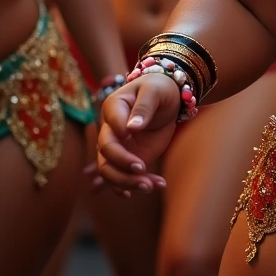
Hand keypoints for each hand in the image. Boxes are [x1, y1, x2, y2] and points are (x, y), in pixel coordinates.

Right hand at [95, 74, 179, 195]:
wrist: (169, 97)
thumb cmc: (159, 88)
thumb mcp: (155, 91)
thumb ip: (143, 107)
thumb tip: (131, 128)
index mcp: (112, 108)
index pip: (110, 128)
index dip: (120, 141)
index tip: (134, 141)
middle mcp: (110, 130)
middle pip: (106, 155)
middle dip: (122, 167)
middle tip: (143, 171)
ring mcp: (119, 146)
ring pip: (111, 171)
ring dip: (128, 182)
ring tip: (152, 186)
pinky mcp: (130, 157)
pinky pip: (124, 175)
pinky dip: (133, 185)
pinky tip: (149, 188)